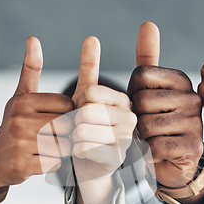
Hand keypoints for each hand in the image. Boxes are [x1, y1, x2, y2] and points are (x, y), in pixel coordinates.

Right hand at [0, 37, 73, 197]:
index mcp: (23, 101)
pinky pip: (55, 164)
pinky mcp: (23, 166)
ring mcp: (20, 144)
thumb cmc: (16, 124)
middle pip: (67, 125)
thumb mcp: (21, 96)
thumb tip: (33, 39)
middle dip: (68, 132)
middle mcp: (19, 120)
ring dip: (63, 149)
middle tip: (57, 136)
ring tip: (50, 147)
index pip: (68, 104)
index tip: (57, 118)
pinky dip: (54, 164)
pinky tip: (42, 160)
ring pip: (64, 146)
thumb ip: (31, 69)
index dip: (68, 113)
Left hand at [71, 36, 136, 182]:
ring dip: (73, 136)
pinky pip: (82, 147)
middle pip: (85, 110)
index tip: (84, 110)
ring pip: (81, 129)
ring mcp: (125, 139)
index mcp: (125, 99)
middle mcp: (130, 118)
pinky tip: (84, 153)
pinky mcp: (116, 158)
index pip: (90, 91)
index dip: (78, 101)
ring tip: (82, 141)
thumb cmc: (89, 127)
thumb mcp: (88, 96)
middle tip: (80, 128)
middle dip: (73, 120)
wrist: (93, 165)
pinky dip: (76, 150)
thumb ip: (91, 67)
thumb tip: (92, 38)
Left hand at [127, 22, 202, 188]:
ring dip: (142, 138)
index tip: (141, 106)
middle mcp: (193, 98)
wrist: (174, 164)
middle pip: (141, 101)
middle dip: (135, 119)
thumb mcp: (150, 90)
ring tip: (153, 140)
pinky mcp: (192, 147)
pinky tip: (159, 153)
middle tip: (147, 128)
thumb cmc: (158, 125)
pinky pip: (155, 146)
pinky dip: (149, 153)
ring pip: (146, 125)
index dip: (131, 94)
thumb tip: (148, 24)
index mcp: (182, 80)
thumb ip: (147, 59)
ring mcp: (195, 123)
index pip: (140, 75)